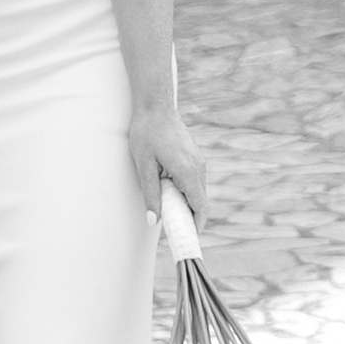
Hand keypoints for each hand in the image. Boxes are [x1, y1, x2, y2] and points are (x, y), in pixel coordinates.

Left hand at [129, 106, 206, 228]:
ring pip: (197, 191)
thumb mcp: (144, 166)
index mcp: (188, 172)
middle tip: (172, 228)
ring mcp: (199, 161)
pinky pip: (194, 181)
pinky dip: (185, 190)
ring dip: (185, 203)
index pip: (200, 207)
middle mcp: (198, 168)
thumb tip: (154, 221)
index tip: (186, 237)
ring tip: (166, 207)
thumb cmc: (146, 133)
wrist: (155, 105)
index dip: (196, 226)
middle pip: (200, 202)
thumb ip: (150, 195)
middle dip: (188, 217)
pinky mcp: (195, 157)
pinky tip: (167, 188)